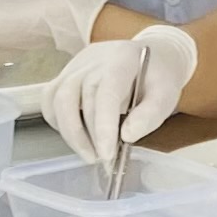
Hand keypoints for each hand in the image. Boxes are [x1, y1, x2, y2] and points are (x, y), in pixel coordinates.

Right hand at [43, 24, 196, 169]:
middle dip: (89, 137)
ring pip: (58, 100)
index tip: (107, 155)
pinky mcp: (65, 75)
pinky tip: (77, 137)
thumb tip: (127, 136)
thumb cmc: (157, 78)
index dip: (103, 126)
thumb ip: (150, 114)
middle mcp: (93, 60)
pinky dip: (58, 123)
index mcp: (121, 60)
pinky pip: (50, 100)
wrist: (148, 55)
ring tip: (90, 154)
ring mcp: (75, 66)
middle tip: (105, 161)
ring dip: (71, 134)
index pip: (106, 93)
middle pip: (79, 99)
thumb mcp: (166, 94)